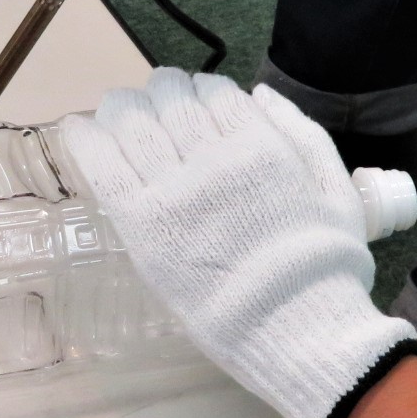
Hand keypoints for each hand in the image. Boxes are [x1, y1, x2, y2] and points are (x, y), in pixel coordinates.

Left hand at [62, 69, 416, 417]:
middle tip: (156, 106)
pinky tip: (80, 129)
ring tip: (119, 114)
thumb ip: (301, 131)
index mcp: (260, 145)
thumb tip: (257, 93)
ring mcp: (173, 191)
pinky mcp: (141, 225)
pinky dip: (86, 139)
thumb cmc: (323, 266)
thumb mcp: (337, 187)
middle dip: (162, 93)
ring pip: (131, 121)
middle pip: (169, 98)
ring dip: (122, 108)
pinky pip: (103, 165)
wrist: (297, 327)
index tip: (196, 104)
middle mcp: (213, 158)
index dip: (202, 91)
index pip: (214, 91)